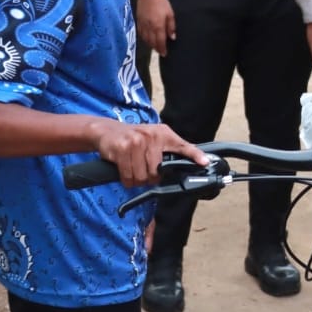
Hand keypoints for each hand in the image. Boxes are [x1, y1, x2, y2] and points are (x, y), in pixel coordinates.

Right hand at [91, 119, 206, 186]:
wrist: (107, 131)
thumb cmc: (133, 138)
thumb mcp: (154, 138)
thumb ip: (168, 150)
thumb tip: (185, 165)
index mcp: (163, 134)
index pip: (182, 146)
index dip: (194, 155)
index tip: (204, 163)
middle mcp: (151, 136)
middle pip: (157, 172)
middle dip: (150, 178)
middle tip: (144, 171)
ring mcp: (136, 142)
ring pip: (142, 176)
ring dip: (137, 180)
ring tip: (133, 171)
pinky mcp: (121, 149)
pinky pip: (128, 176)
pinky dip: (126, 180)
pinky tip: (124, 171)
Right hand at [137, 0, 176, 55]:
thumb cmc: (161, 3)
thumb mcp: (170, 14)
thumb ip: (171, 27)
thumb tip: (172, 37)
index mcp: (158, 26)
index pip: (160, 41)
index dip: (162, 49)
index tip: (165, 54)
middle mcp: (149, 27)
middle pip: (152, 42)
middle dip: (156, 48)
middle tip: (160, 51)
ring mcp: (143, 25)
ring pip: (145, 39)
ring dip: (150, 45)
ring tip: (155, 47)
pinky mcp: (138, 21)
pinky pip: (141, 34)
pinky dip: (144, 39)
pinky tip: (147, 39)